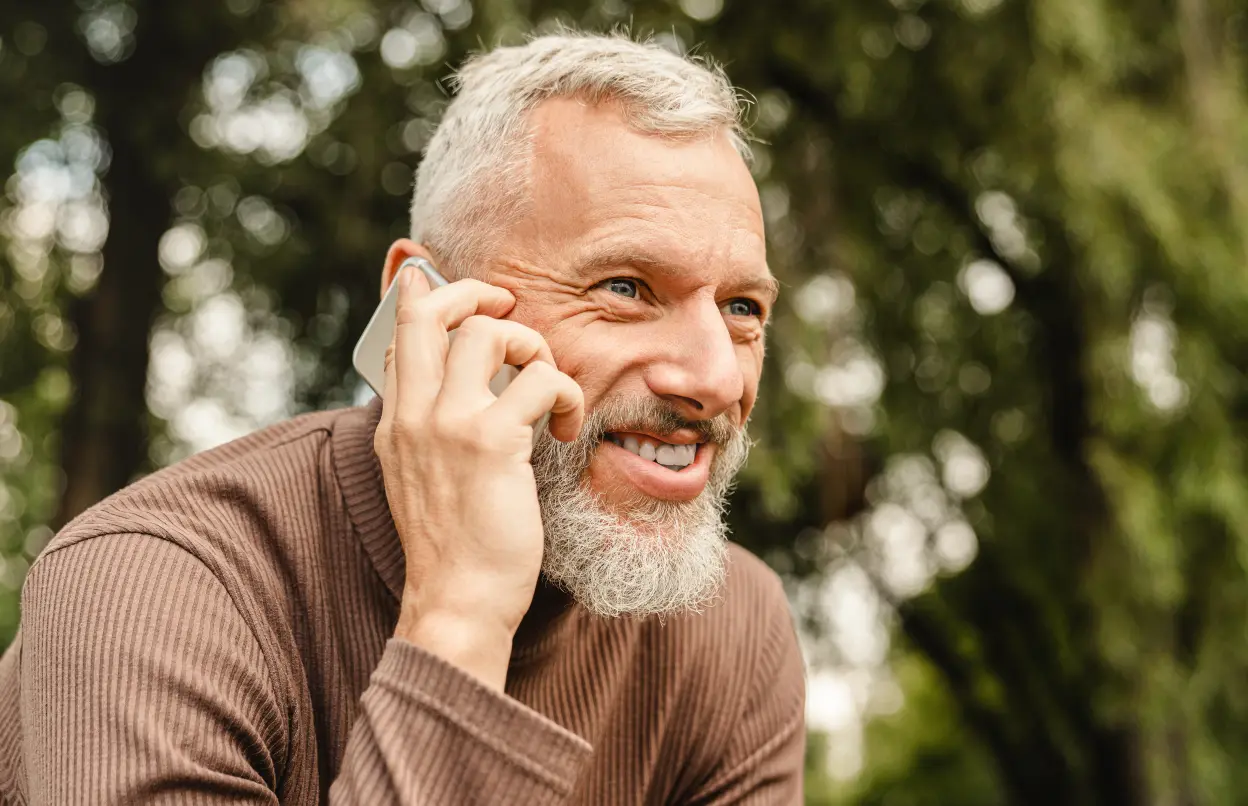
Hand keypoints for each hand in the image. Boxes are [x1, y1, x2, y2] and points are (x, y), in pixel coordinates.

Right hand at [374, 265, 583, 689]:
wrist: (456, 604)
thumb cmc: (455, 550)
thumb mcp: (424, 482)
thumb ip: (435, 433)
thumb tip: (470, 394)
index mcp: (397, 424)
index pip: (401, 333)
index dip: (430, 297)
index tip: (465, 294)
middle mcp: (414, 415)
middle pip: (430, 312)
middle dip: (474, 291)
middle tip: (510, 305)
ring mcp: (448, 424)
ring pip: (489, 332)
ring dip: (533, 346)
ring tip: (549, 389)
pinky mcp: (491, 442)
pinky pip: (541, 379)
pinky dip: (566, 394)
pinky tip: (567, 428)